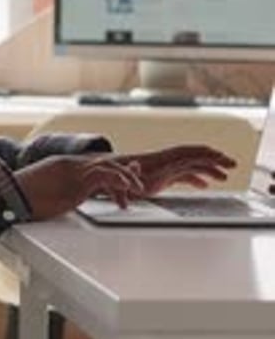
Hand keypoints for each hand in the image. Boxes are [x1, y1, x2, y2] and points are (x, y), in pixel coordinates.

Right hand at [15, 154, 144, 220]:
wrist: (9, 195)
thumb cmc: (19, 199)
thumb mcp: (41, 194)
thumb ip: (54, 194)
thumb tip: (55, 202)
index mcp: (62, 166)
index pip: (93, 164)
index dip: (110, 171)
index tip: (123, 178)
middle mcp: (70, 164)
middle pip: (104, 162)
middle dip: (123, 172)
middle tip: (136, 184)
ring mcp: (74, 171)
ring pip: (109, 167)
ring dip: (126, 179)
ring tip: (136, 191)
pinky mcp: (77, 182)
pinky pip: (106, 176)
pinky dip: (120, 181)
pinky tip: (128, 190)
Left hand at [113, 145, 236, 196]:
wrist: (105, 174)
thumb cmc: (112, 177)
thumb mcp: (120, 177)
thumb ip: (129, 174)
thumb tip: (134, 169)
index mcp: (158, 161)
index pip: (186, 155)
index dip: (203, 155)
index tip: (219, 157)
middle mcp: (164, 162)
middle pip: (194, 157)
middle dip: (214, 159)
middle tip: (232, 163)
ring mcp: (164, 168)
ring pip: (191, 165)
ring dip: (208, 169)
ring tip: (225, 176)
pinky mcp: (161, 176)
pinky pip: (183, 175)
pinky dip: (195, 178)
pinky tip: (205, 184)